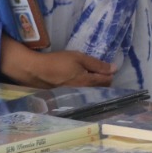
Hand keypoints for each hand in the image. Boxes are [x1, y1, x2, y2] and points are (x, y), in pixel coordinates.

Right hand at [1, 40, 115, 88]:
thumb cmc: (59, 62)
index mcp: (88, 82)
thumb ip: (97, 64)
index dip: (110, 74)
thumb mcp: (79, 58)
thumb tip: (114, 69)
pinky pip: (83, 91)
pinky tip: (82, 80)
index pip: (107, 81)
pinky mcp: (69, 94)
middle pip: (101, 88)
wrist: (37, 71)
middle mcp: (84, 91)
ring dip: (95, 84)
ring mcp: (76, 94)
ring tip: (93, 74)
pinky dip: (86, 86)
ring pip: (92, 90)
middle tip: (102, 70)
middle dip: (105, 80)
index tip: (109, 67)